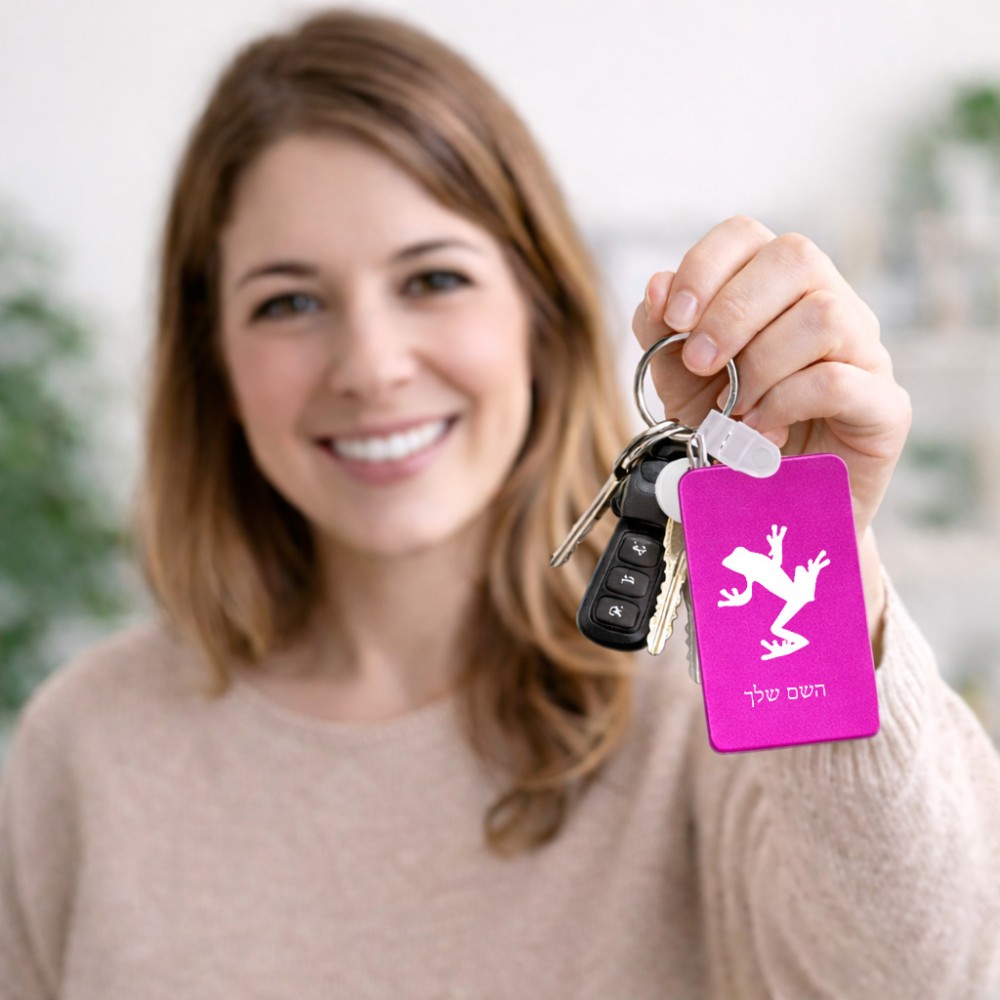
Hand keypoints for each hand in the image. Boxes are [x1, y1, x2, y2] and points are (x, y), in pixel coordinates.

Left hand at [631, 216, 910, 540]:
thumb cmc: (729, 429)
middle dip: (732, 312)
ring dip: (760, 367)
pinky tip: (760, 432)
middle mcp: (830, 303)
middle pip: (795, 258)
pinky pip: (838, 379)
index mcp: (776, 288)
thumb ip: (662, 333)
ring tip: (734, 412)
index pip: (746, 235)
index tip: (674, 318)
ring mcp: (865, 351)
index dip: (705, 266)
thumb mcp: (679, 381)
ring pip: (822, 315)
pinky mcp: (885, 405)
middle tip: (699, 364)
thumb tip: (656, 285)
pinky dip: (784, 404)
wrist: (768, 504)